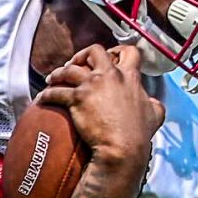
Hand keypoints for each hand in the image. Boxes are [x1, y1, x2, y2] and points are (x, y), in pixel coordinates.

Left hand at [36, 45, 163, 169]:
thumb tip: (152, 103)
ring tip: (52, 79)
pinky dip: (46, 94)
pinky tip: (42, 98)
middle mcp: (110, 76)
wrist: (122, 147)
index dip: (117, 51)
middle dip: (82, 55)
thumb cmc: (138, 134)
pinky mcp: (76, 99)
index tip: (109, 56)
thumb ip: (153, 104)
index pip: (127, 51)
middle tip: (75, 64)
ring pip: (69, 69)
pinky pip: (55, 92)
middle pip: (94, 51)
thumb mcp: (155, 114)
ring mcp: (92, 85)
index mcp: (129, 76)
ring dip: (58, 73)